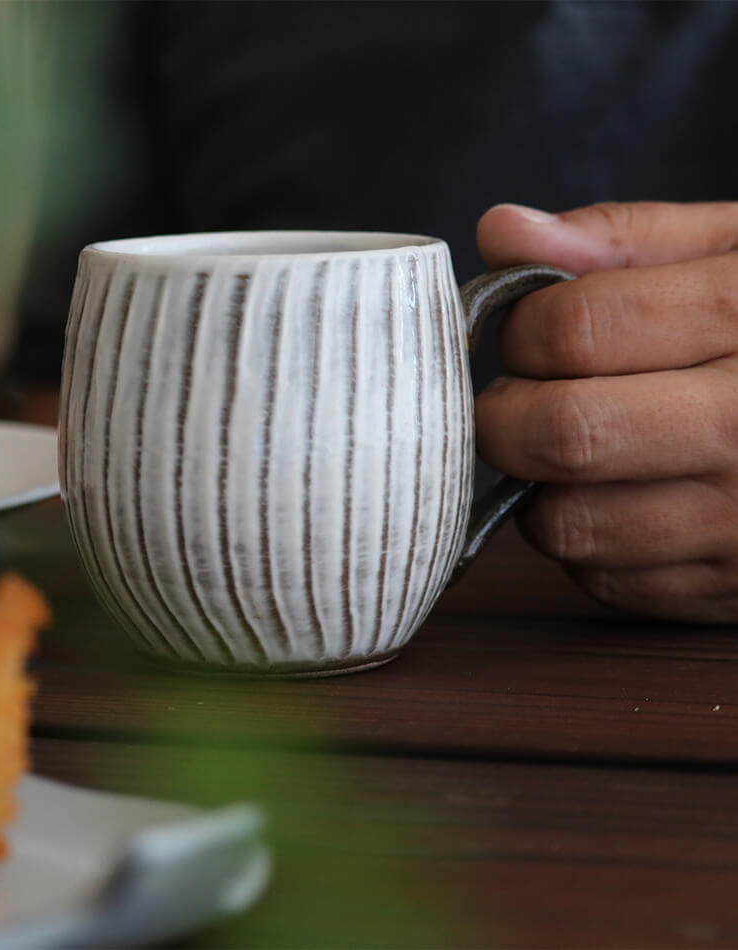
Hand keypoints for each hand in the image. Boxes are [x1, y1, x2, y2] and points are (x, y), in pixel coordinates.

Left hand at [475, 201, 737, 621]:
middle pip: (565, 433)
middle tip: (513, 400)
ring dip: (537, 488)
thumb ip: (620, 241)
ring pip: (570, 524)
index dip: (519, 329)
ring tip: (571, 450)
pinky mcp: (731, 588)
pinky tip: (616, 498)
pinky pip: (604, 579)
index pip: (575, 330)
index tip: (523, 333)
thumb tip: (500, 232)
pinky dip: (583, 542)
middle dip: (502, 417)